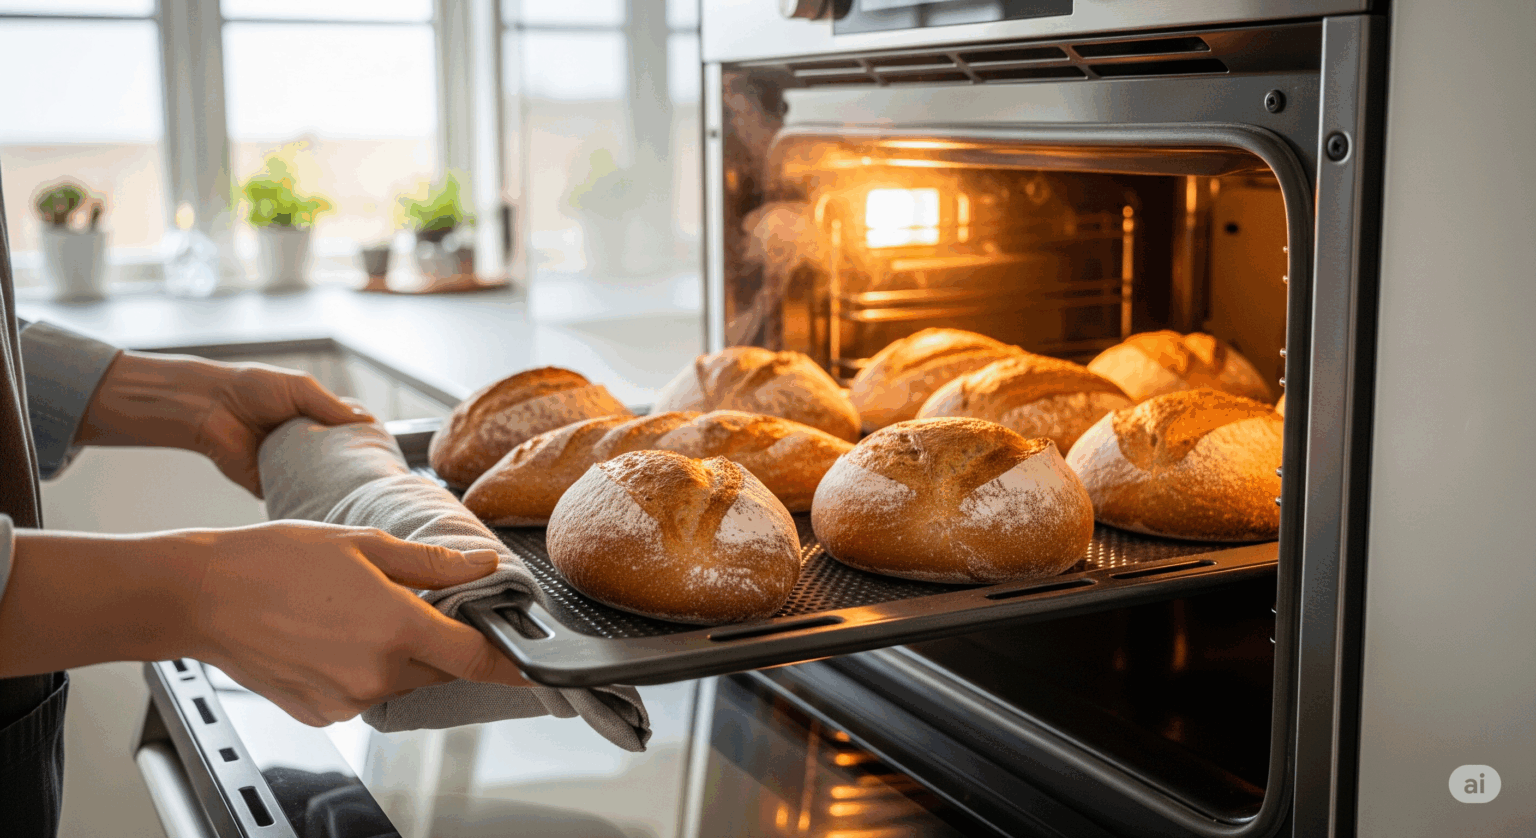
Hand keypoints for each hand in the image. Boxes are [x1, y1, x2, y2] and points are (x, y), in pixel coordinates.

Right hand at [1, 523, 528, 726]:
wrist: (200, 595)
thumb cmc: (273, 561)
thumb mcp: (364, 546)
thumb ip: (432, 565)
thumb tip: (483, 570)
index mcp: (396, 630)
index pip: (476, 658)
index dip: (512, 665)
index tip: (536, 670)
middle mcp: (376, 674)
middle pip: (438, 666)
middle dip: (438, 639)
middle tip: (409, 602)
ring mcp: (346, 699)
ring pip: (400, 678)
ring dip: (396, 651)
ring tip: (352, 610)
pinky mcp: (320, 713)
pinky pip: (363, 691)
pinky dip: (360, 667)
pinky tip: (329, 634)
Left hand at [78, 351, 373, 495]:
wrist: (208, 406)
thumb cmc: (251, 387)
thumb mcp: (299, 388)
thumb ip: (330, 407)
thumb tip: (367, 422)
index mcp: (313, 420)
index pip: (347, 435)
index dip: (364, 444)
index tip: (385, 455)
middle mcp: (303, 445)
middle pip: (336, 463)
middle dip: (353, 471)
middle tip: (376, 482)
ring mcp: (287, 467)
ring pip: (317, 483)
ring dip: (332, 489)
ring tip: (358, 499)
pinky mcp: (268, 485)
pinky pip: (291, 498)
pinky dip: (305, 503)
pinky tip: (326, 508)